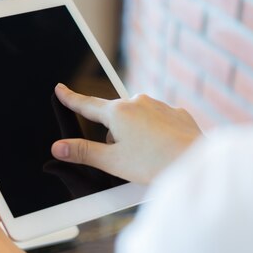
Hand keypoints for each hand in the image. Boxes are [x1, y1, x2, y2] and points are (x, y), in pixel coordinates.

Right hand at [51, 84, 202, 183]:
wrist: (194, 161)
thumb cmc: (153, 164)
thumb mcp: (112, 162)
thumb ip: (83, 152)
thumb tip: (58, 148)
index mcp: (118, 112)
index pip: (86, 104)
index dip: (71, 98)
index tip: (60, 88)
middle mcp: (138, 102)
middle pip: (114, 118)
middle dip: (114, 136)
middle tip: (126, 158)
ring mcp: (159, 106)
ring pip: (137, 120)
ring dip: (136, 135)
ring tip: (148, 157)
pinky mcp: (177, 114)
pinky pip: (158, 121)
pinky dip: (156, 134)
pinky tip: (163, 149)